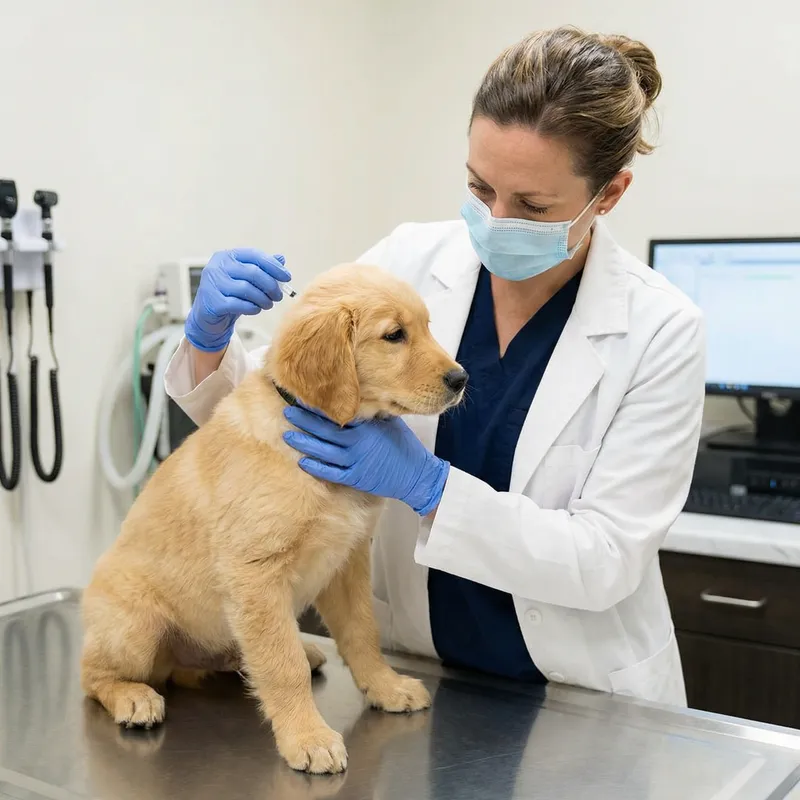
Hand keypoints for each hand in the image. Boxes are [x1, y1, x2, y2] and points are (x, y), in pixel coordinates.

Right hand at [184, 248, 290, 351]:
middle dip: (271, 285)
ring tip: (268, 304)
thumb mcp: (245, 278)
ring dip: (263, 299)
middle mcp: (217, 266)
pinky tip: (256, 309)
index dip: (273, 266)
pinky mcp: (212, 301)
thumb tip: (281, 259)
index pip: (254, 255)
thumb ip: (261, 267)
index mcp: (227, 256)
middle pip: (253, 272)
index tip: (287, 277)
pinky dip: (252, 308)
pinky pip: (238, 304)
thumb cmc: (230, 293)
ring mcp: (212, 284)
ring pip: (247, 289)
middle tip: (278, 296)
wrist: (208, 315)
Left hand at [283, 406, 448, 515]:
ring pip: (324, 452)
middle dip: (306, 421)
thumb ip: (371, 411)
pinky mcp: (356, 479)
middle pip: (326, 431)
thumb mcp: (389, 421)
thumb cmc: (404, 445)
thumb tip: (354, 397)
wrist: (417, 475)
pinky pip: (332, 474)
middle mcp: (358, 444)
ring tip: (287, 435)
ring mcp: (356, 463)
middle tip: (289, 410)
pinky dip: (317, 468)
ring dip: (305, 443)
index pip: (339, 413)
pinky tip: (302, 462)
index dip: (321, 406)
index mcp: (366, 428)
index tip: (306, 396)